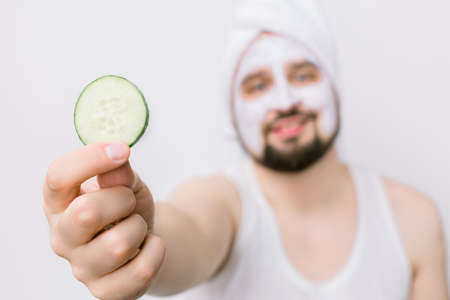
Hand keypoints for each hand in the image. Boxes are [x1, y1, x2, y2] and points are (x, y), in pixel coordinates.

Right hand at [43, 142, 164, 299]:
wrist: (144, 240)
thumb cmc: (127, 207)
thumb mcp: (127, 182)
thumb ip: (120, 171)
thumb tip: (117, 159)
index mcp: (60, 203)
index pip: (58, 177)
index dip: (90, 159)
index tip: (121, 150)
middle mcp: (62, 237)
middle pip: (87, 212)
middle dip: (122, 199)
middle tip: (129, 201)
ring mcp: (82, 268)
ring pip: (119, 244)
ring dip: (140, 227)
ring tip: (137, 227)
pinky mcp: (105, 291)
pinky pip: (141, 270)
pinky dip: (156, 251)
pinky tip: (148, 246)